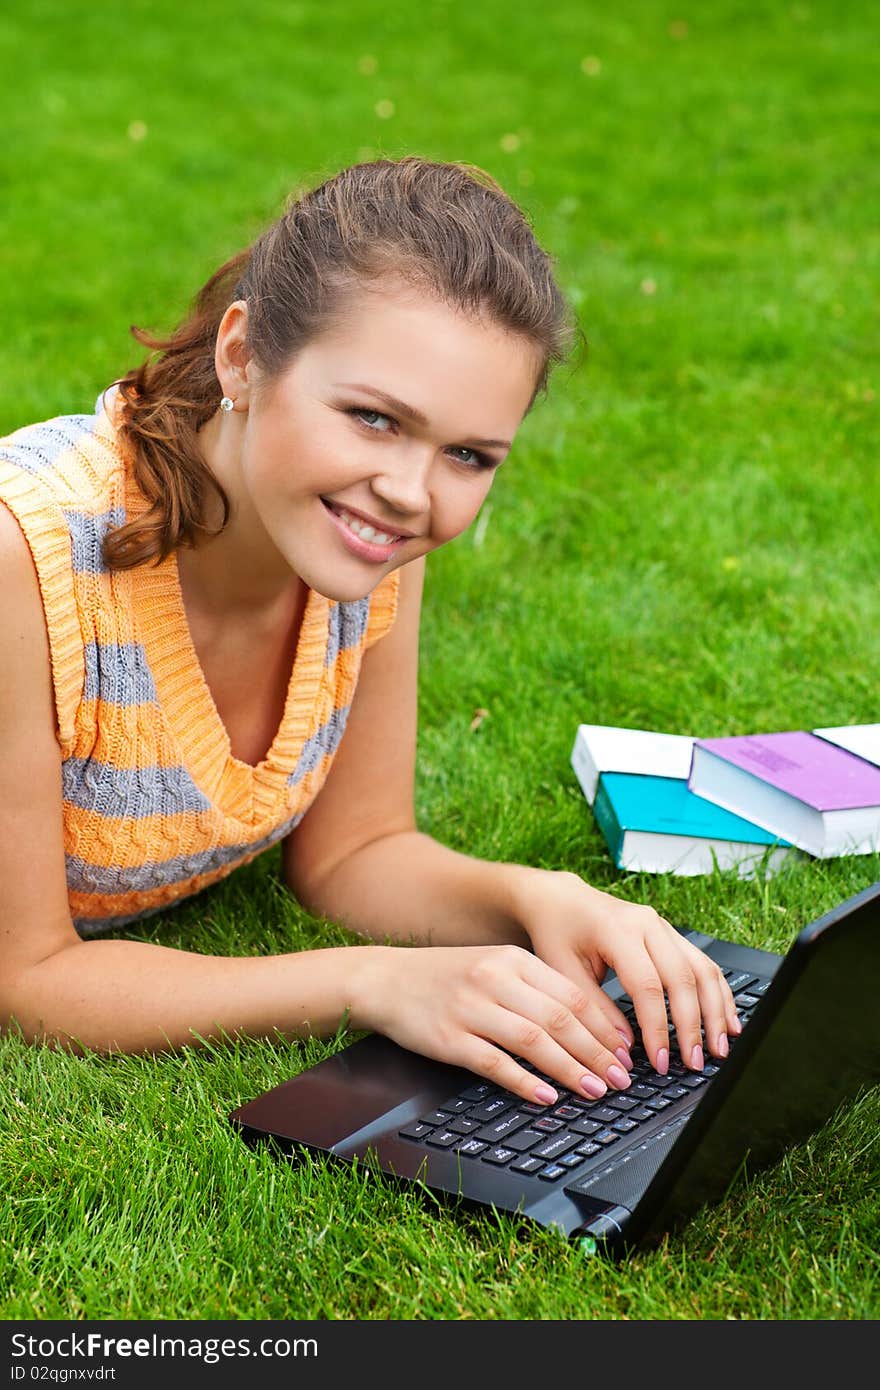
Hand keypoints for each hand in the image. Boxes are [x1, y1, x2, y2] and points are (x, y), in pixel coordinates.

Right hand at [351, 941, 640, 1106]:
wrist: (386, 980)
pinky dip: (524, 1081)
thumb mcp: (493, 968)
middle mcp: (495, 979)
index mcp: (513, 960)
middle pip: (560, 1019)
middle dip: (596, 1053)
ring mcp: (471, 1008)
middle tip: (620, 1079)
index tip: (625, 1053)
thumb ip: (534, 990)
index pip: (572, 994)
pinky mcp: (450, 1038)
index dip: (604, 1027)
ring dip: (570, 1069)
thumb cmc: (445, 978)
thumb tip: (586, 1026)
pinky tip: (545, 1096)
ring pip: (534, 1040)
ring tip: (594, 1090)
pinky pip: (495, 1063)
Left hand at [518, 869, 741, 1077]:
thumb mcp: (562, 972)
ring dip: (715, 1011)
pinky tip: (727, 1021)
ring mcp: (663, 926)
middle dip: (693, 1025)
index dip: (658, 1027)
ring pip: (702, 970)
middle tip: (696, 1062)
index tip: (661, 1061)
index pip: (647, 985)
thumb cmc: (558, 932)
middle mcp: (647, 924)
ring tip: (720, 1048)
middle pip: (683, 977)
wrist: (562, 898)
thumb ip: (594, 1010)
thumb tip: (624, 1050)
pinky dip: (719, 994)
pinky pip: (703, 964)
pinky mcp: (671, 934)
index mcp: (617, 930)